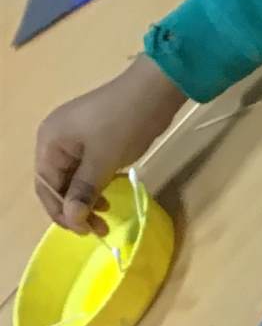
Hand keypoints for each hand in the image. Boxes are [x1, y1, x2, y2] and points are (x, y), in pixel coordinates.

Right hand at [35, 58, 186, 234]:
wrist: (151, 94)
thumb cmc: (122, 125)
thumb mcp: (102, 161)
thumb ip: (84, 190)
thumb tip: (71, 219)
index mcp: (49, 142)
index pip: (45, 186)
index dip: (61, 212)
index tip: (85, 231)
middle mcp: (55, 140)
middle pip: (57, 183)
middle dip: (74, 208)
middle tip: (99, 229)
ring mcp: (75, 140)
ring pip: (74, 178)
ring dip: (86, 200)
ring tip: (106, 217)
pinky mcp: (94, 141)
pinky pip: (87, 169)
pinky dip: (95, 186)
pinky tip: (108, 197)